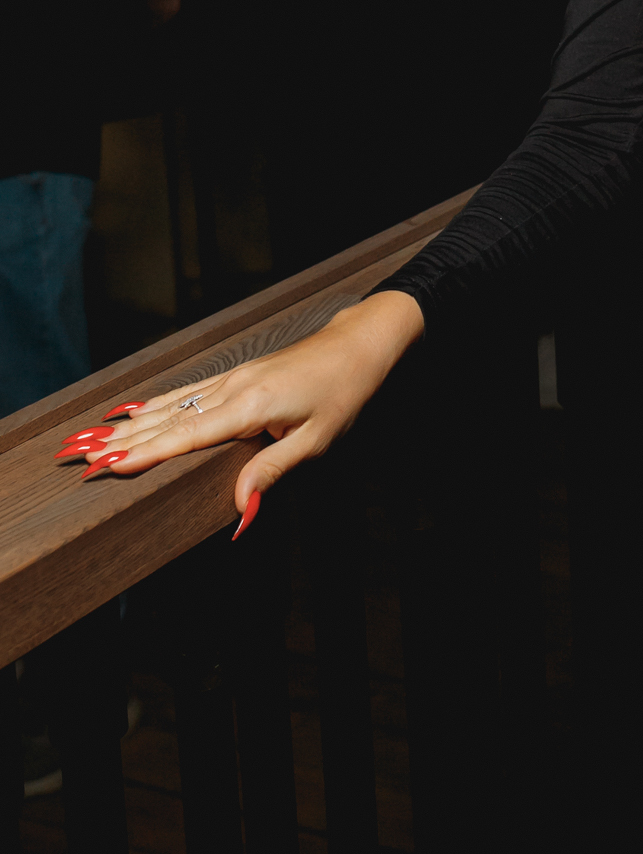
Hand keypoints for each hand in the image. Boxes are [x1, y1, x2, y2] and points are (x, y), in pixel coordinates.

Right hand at [68, 292, 424, 522]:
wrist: (357, 344)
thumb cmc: (343, 394)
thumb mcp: (318, 440)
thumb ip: (274, 471)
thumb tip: (241, 509)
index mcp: (250, 407)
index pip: (186, 437)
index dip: (144, 455)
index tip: (105, 468)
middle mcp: (231, 389)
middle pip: (165, 421)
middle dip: (118, 443)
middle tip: (73, 459)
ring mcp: (230, 379)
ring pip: (168, 406)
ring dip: (126, 426)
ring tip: (85, 439)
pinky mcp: (235, 376)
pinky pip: (184, 393)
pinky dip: (152, 404)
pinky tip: (129, 412)